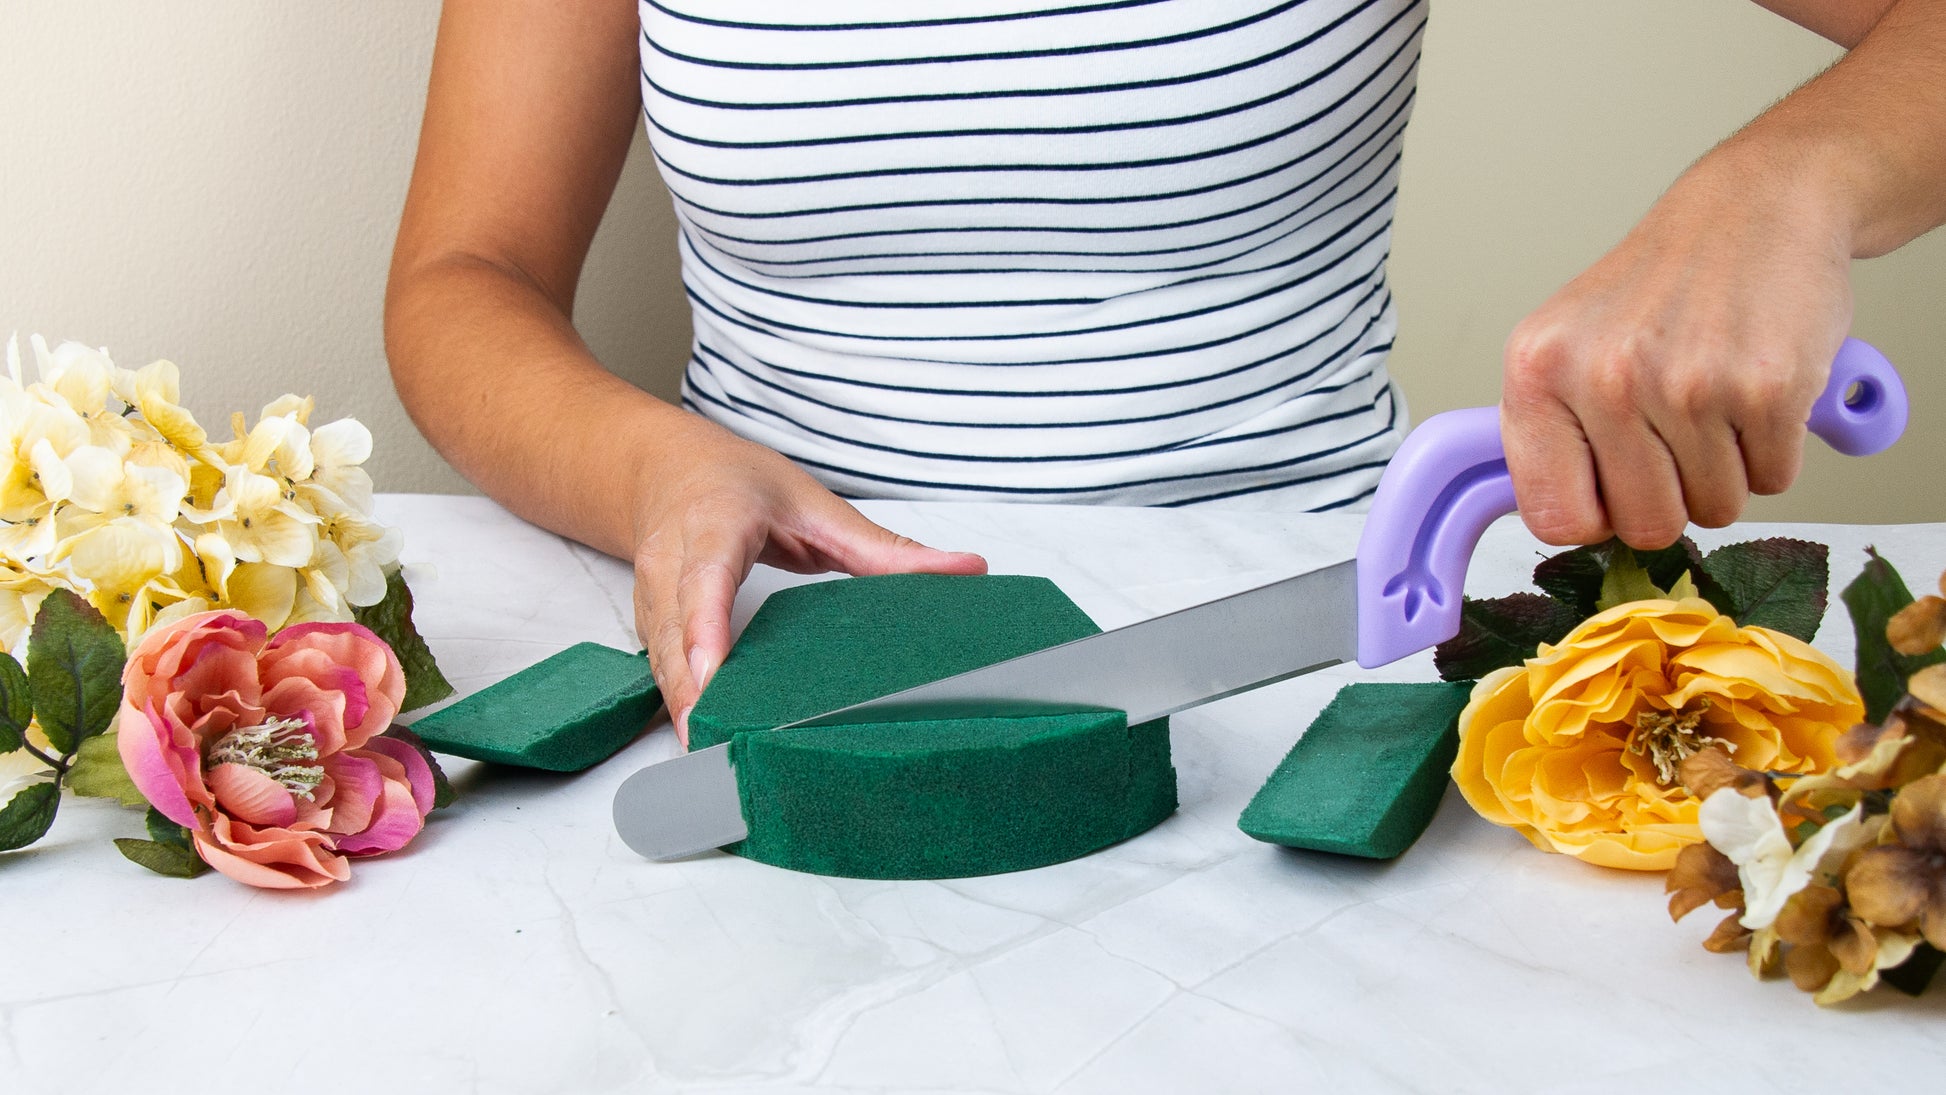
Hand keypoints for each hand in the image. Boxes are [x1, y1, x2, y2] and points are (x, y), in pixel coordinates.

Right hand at [630, 415, 986, 744]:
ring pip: (660, 660)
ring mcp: (651, 596)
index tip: (712, 675)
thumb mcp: (816, 504)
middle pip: (675, 634)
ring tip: (712, 756)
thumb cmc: (737, 482)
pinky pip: (659, 670)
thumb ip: (886, 548)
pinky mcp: (648, 623)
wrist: (665, 469)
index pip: (705, 578)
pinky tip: (705, 741)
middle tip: (714, 743)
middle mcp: (672, 561)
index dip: (705, 628)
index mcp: (716, 523)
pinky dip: (679, 704)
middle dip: (692, 690)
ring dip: (682, 707)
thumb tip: (968, 570)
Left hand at [1499, 148, 1854, 549]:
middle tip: (1678, 433)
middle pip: (1645, 526)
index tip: (1614, 489)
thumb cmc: (1660, 285)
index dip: (1595, 517)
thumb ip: (1550, 433)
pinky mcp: (1766, 389)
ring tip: (1716, 399)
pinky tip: (1754, 391)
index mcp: (1538, 371)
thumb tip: (1559, 522)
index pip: (1554, 518)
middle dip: (1671, 497)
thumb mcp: (1565, 343)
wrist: (1753, 208)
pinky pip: (1773, 481)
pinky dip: (1774, 450)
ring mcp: (1688, 385)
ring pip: (1715, 508)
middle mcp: (1606, 378)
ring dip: (1727, 469)